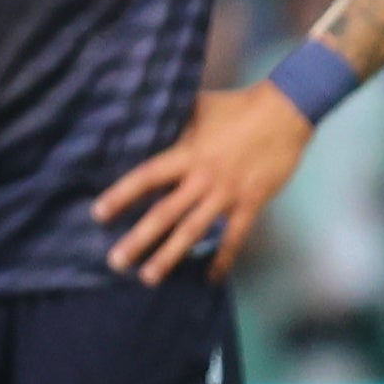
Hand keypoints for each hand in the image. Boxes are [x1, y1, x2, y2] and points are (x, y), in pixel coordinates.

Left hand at [94, 79, 313, 281]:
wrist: (286, 111)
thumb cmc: (239, 106)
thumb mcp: (199, 107)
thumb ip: (175, 120)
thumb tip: (149, 115)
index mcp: (186, 154)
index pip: (146, 177)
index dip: (121, 195)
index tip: (98, 214)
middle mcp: (202, 178)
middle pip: (164, 213)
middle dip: (138, 239)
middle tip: (116, 262)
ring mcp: (227, 194)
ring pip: (193, 231)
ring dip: (170, 256)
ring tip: (149, 277)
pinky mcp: (251, 203)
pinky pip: (234, 238)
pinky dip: (222, 259)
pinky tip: (210, 278)